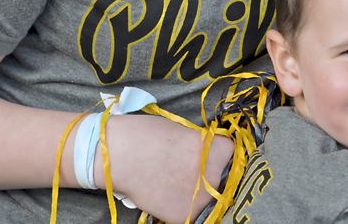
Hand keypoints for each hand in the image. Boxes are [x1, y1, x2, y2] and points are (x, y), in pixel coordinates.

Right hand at [96, 113, 233, 221]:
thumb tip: (203, 157)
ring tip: (169, 182)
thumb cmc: (148, 135)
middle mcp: (216, 176)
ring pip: (204, 197)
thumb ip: (200, 147)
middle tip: (180, 169)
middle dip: (202, 174)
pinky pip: (187, 212)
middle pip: (217, 176)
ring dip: (192, 192)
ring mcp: (201, 199)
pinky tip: (162, 194)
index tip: (198, 152)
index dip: (211, 152)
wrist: (119, 155)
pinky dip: (176, 207)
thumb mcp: (185, 132)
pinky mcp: (183, 216)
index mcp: (220, 150)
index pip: (228, 153)